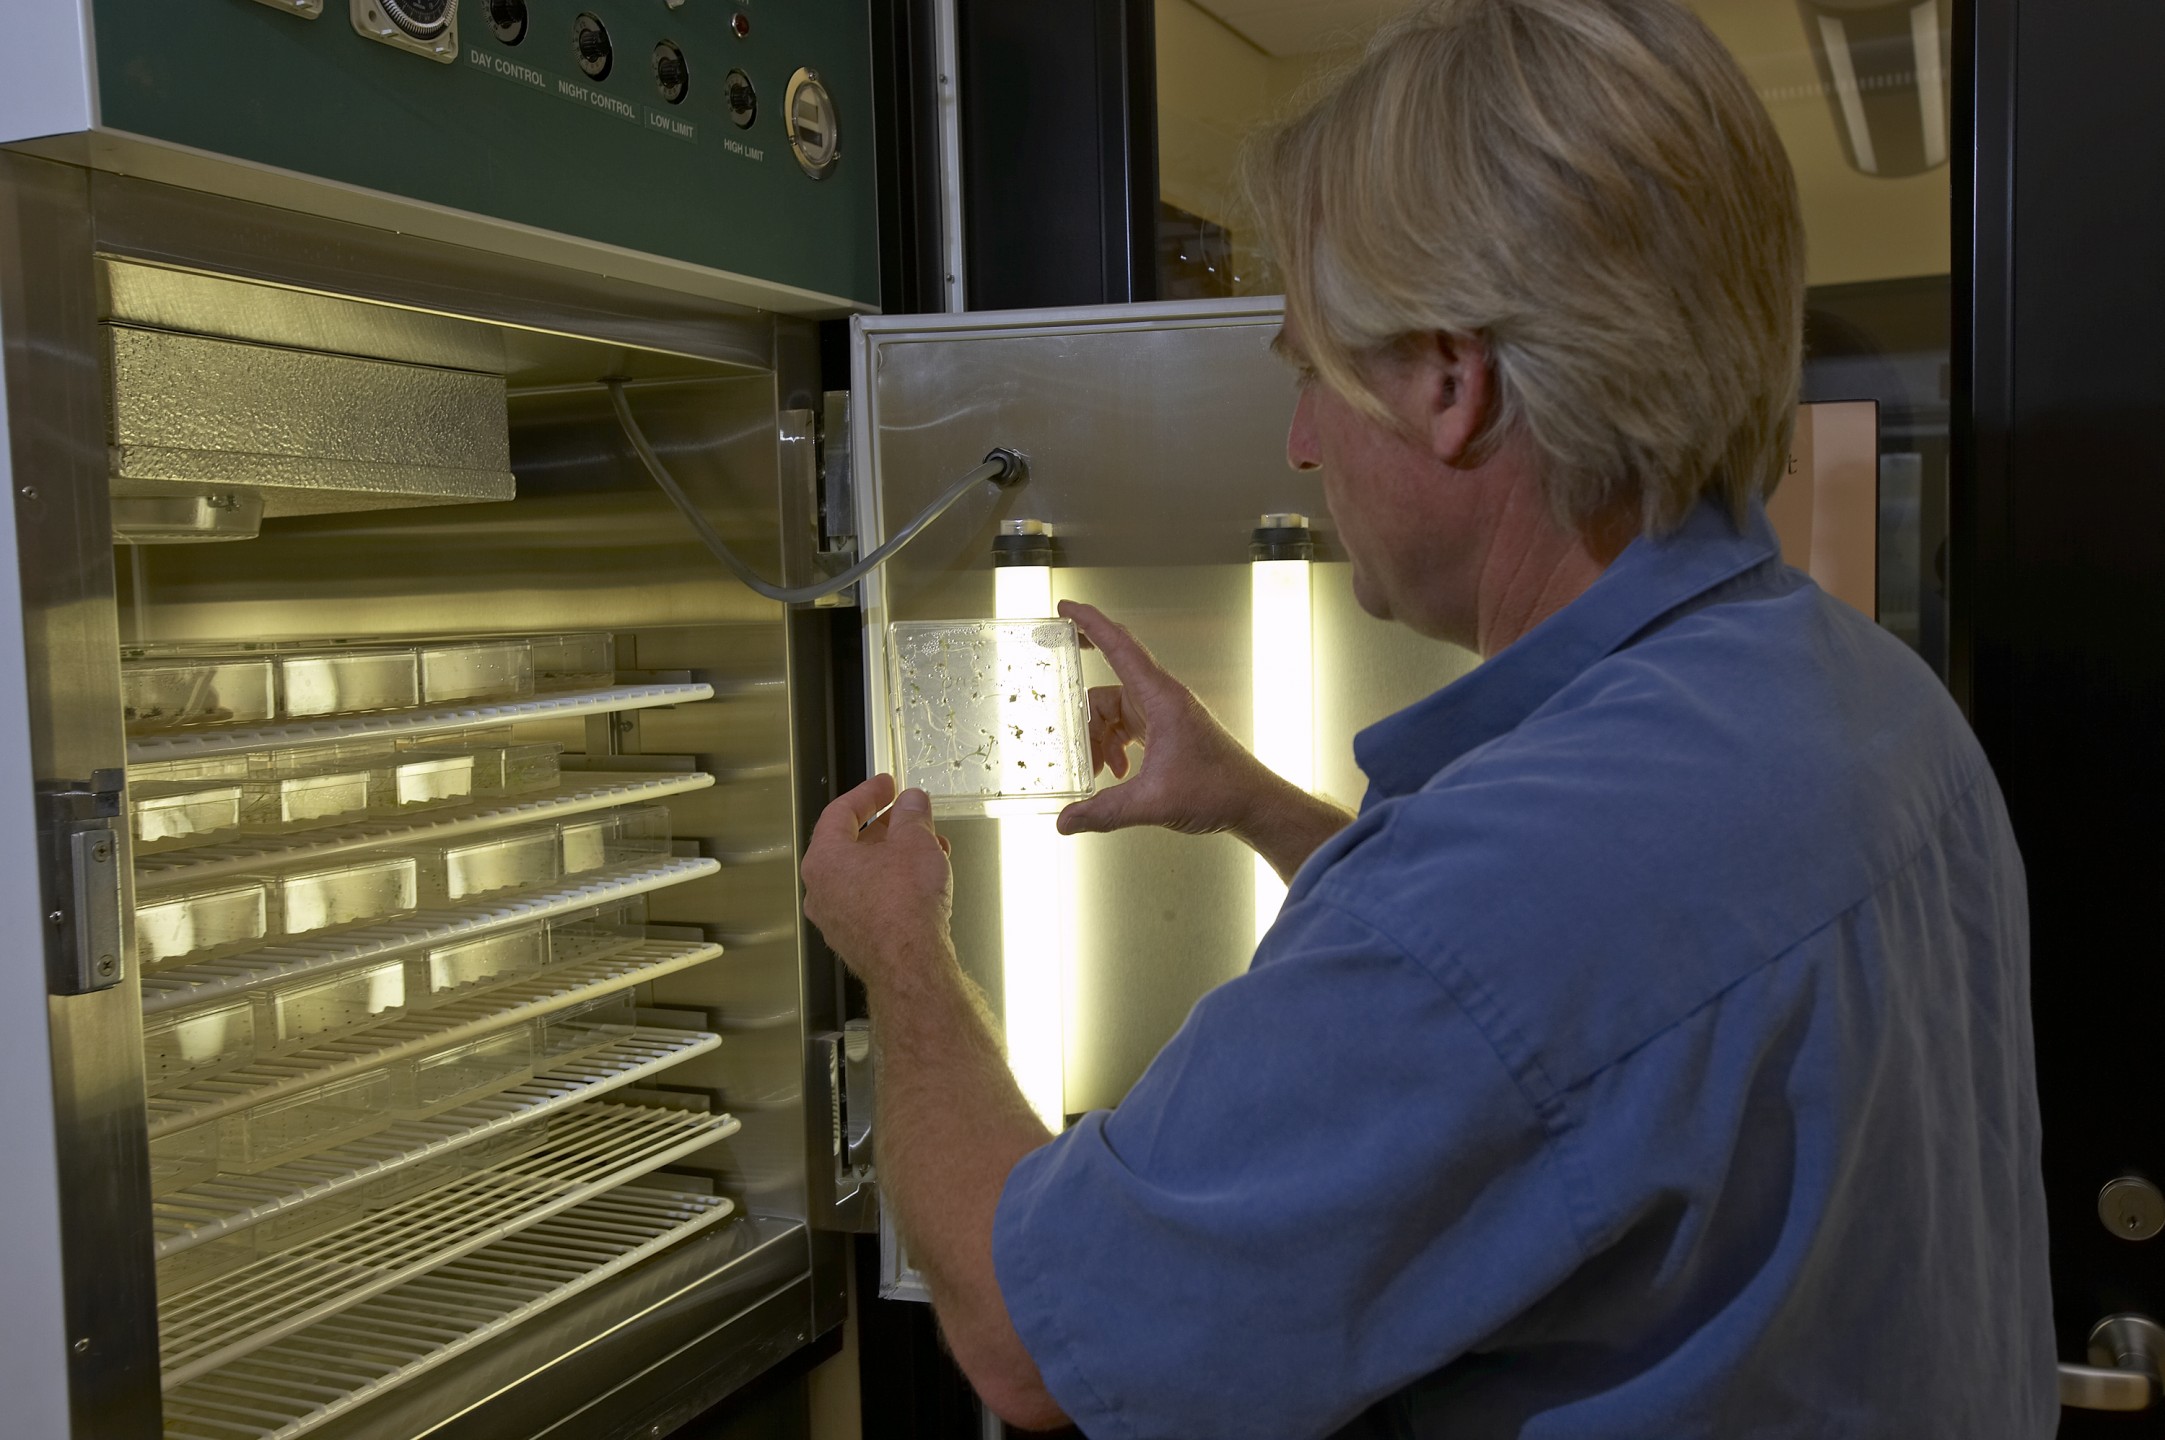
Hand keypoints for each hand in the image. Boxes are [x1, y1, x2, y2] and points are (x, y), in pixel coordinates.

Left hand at [802, 774, 954, 989]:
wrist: (911, 966)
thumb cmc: (904, 908)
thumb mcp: (915, 842)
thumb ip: (912, 815)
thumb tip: (912, 802)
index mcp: (824, 860)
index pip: (840, 813)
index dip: (867, 793)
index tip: (886, 785)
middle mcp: (822, 891)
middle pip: (851, 845)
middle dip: (887, 828)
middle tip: (909, 816)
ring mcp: (836, 919)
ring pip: (865, 875)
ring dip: (896, 858)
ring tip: (929, 849)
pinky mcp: (856, 940)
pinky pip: (872, 902)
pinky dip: (894, 885)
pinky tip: (922, 882)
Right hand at [1055, 600, 1282, 839]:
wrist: (1253, 802)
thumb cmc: (1220, 788)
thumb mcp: (1152, 802)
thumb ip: (1104, 812)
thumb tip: (1067, 821)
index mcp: (1160, 698)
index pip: (1119, 646)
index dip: (1089, 623)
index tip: (1066, 607)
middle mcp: (1162, 698)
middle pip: (1108, 683)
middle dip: (1082, 700)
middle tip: (1055, 689)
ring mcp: (1165, 713)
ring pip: (1115, 710)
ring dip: (1099, 737)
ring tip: (1098, 769)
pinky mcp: (1168, 730)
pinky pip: (1128, 726)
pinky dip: (1114, 745)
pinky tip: (1116, 772)